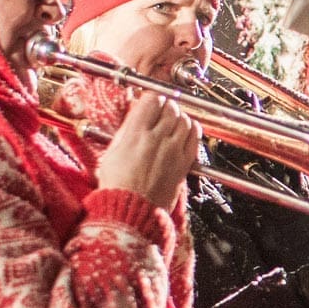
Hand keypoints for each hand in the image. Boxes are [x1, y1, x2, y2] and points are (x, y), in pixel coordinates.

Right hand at [95, 94, 199, 211]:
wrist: (132, 209)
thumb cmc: (118, 185)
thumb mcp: (113, 151)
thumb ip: (127, 130)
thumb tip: (135, 116)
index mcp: (136, 133)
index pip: (152, 100)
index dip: (152, 98)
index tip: (150, 101)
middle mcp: (157, 138)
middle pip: (170, 107)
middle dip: (166, 105)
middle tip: (162, 111)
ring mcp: (174, 150)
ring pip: (184, 119)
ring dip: (179, 116)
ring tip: (173, 121)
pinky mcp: (185, 163)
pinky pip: (195, 137)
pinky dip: (192, 129)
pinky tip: (187, 130)